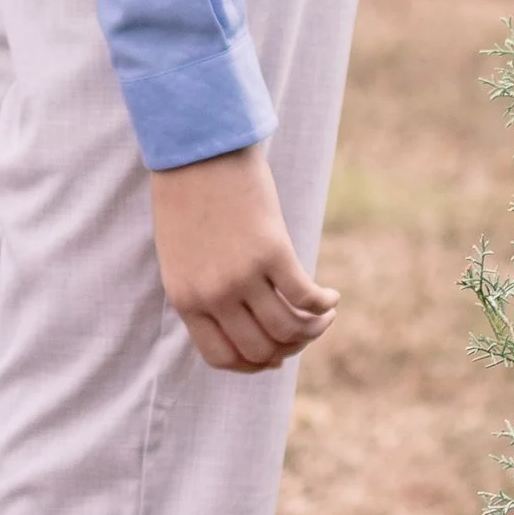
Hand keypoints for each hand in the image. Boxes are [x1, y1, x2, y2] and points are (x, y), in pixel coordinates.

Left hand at [148, 146, 335, 372]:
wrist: (195, 150)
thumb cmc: (188, 200)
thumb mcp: (182, 256)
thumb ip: (205, 293)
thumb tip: (246, 326)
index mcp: (186, 299)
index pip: (223, 357)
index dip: (253, 363)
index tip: (273, 353)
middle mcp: (213, 295)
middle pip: (261, 349)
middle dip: (288, 348)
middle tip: (303, 330)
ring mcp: (242, 276)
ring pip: (288, 329)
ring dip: (313, 328)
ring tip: (322, 314)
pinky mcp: (272, 252)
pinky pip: (306, 297)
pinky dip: (324, 304)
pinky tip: (331, 297)